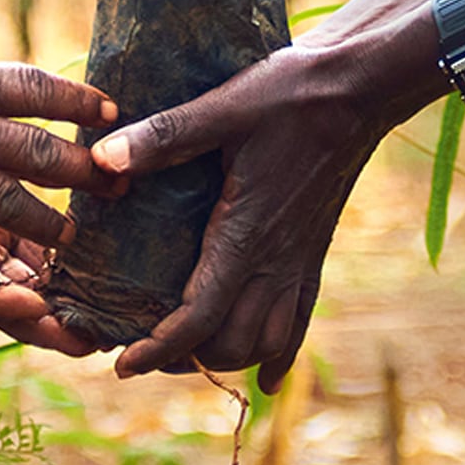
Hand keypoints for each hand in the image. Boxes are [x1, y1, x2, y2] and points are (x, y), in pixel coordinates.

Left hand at [91, 43, 389, 390]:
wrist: (363, 86)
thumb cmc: (291, 94)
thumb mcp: (223, 108)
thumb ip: (163, 138)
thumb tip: (101, 160)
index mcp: (246, 234)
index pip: (199, 318)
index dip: (159, 350)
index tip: (122, 367)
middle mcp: (276, 259)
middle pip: (231, 343)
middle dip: (185, 359)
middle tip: (141, 353)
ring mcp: (300, 259)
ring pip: (267, 341)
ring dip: (228, 357)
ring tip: (187, 357)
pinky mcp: (315, 251)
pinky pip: (302, 320)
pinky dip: (280, 354)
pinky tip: (267, 378)